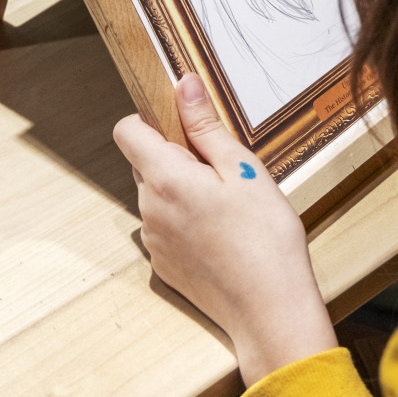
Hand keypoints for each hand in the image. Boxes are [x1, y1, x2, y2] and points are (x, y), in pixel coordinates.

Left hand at [114, 74, 336, 386]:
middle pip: (145, 163)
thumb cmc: (265, 240)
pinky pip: (165, 227)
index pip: (127, 131)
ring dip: (182, 191)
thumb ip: (206, 126)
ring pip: (156, 196)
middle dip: (176, 157)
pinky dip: (185, 221)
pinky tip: (222, 234)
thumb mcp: (244, 169)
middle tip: (223, 171)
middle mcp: (148, 210)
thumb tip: (183, 85)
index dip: (152, 120)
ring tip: (228, 208)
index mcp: (165, 179)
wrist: (270, 312)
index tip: (185, 126)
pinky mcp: (163, 265)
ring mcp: (153, 241)